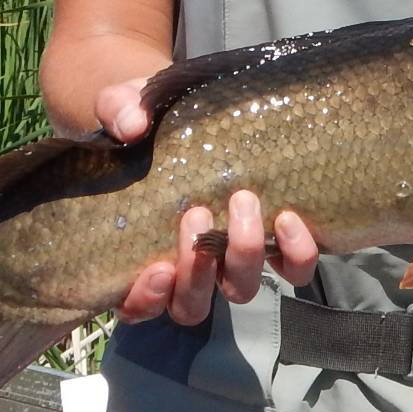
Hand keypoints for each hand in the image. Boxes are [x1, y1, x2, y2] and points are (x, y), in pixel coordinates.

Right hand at [94, 77, 321, 324]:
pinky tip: (288, 218)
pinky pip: (292, 268)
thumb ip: (118, 111)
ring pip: (240, 289)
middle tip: (198, 214)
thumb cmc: (150, 121)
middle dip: (197, 270)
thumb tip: (131, 126)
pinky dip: (294, 254)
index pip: (137, 304)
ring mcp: (232, 257)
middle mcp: (189, 265)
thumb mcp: (124, 107)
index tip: (158, 268)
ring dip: (243, 255)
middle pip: (191, 305)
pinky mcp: (276, 240)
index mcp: (143, 250)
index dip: (146, 298)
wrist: (197, 110)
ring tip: (244, 202)